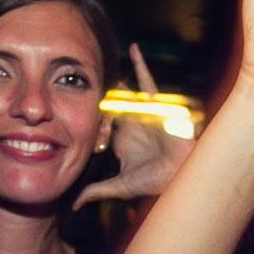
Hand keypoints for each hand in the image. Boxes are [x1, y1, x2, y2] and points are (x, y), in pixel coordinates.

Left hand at [74, 42, 192, 209]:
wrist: (178, 174)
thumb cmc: (154, 180)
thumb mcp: (119, 186)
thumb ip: (96, 191)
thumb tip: (75, 203)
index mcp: (122, 139)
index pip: (101, 124)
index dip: (92, 124)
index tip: (87, 130)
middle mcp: (131, 123)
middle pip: (109, 105)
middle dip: (100, 100)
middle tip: (90, 90)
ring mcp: (142, 113)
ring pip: (124, 93)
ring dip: (116, 82)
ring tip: (105, 63)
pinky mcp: (156, 105)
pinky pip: (146, 81)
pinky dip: (140, 65)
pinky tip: (132, 49)